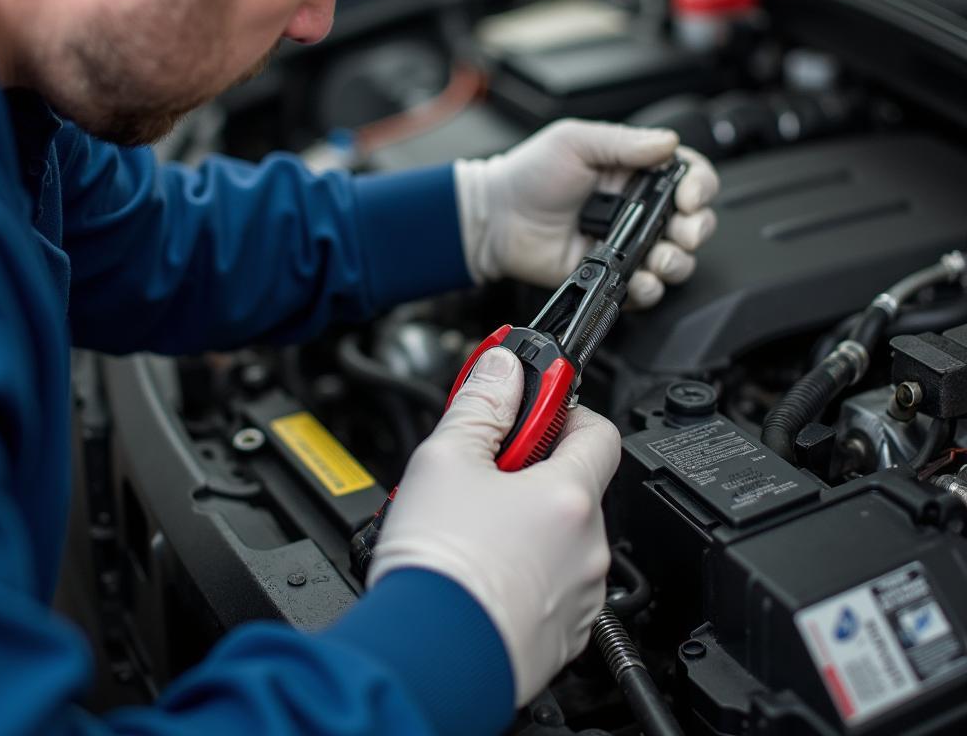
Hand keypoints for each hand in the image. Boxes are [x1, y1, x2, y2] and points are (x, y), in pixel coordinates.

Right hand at [368, 347, 620, 705]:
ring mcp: (582, 593)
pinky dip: (529, 570)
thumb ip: (481, 403)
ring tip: (474, 529)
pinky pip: (557, 584)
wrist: (429, 659)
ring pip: (563, 536)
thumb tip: (502, 367)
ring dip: (530, 522)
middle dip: (532, 471)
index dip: (563, 410)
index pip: (598, 428)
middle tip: (484, 474)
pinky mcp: (566, 634)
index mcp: (569, 495)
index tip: (533, 407)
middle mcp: (589, 545)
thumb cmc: (438, 567)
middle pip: (574, 484)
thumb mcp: (444, 459)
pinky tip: (485, 571)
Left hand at [454, 118, 718, 302]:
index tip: (689, 196)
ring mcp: (629, 244)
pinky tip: (639, 281)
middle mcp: (640, 208)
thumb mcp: (575, 142)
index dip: (700, 186)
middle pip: (695, 221)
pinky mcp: (613, 275)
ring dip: (677, 262)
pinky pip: (646, 289)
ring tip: (659, 259)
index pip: (690, 176)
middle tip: (681, 231)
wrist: (496, 218)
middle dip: (696, 229)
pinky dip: (650, 289)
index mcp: (636, 170)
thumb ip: (622, 142)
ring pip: (677, 259)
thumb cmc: (529, 175)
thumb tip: (667, 142)